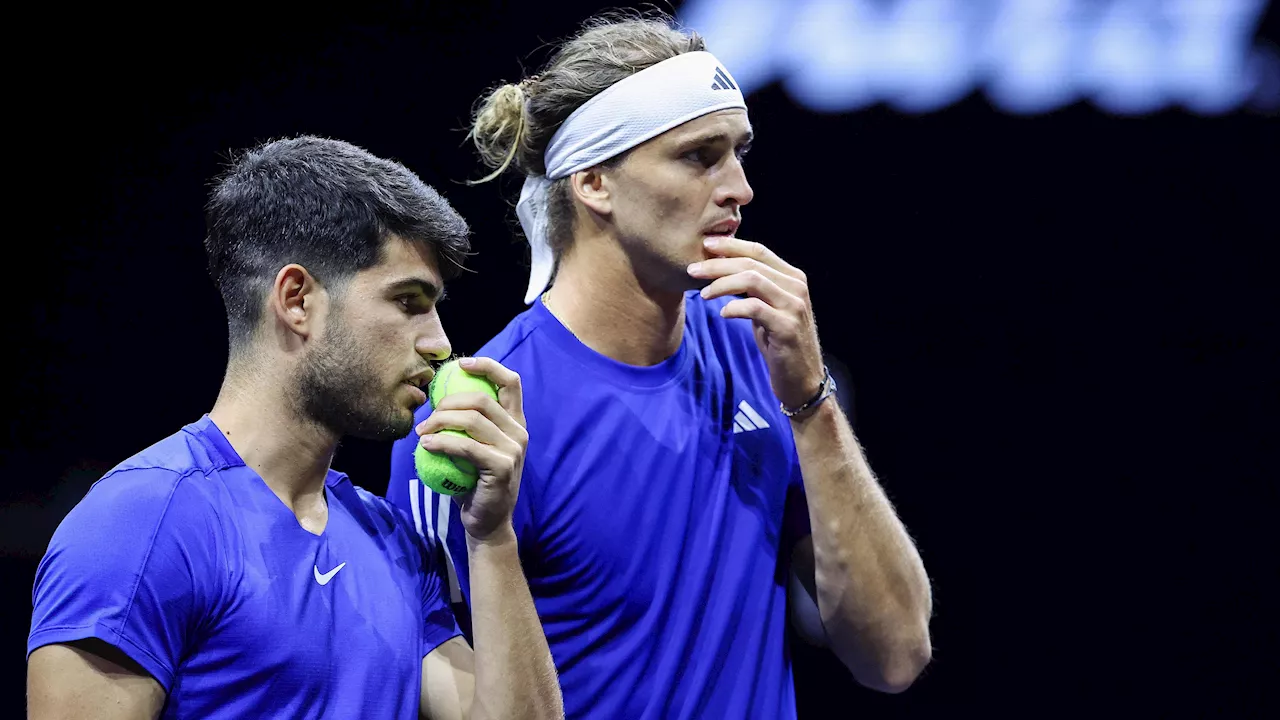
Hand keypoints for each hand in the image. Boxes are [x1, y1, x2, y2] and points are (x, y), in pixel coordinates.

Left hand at [415, 357, 527, 542]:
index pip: (511, 382)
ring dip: (440, 421)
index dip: (488, 366)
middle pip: (482, 399)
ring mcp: (513, 450)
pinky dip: (442, 442)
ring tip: (422, 432)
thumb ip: (468, 425)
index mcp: (515, 423)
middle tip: (428, 415)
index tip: (462, 364)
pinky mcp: (502, 467)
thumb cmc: (474, 483)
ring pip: (472, 420)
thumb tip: (438, 398)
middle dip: (449, 402)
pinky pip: (465, 446)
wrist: (487, 523)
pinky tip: (426, 445)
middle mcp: (519, 432)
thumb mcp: (475, 449)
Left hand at [689, 236, 824, 408]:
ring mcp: (793, 306)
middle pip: (751, 264)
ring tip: (703, 294)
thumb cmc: (779, 342)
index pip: (759, 251)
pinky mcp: (787, 327)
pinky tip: (722, 313)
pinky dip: (734, 307)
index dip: (730, 246)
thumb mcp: (767, 308)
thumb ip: (754, 287)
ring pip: (752, 280)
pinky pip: (754, 308)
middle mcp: (796, 287)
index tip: (705, 245)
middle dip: (718, 264)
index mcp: (792, 277)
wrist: (801, 379)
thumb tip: (721, 266)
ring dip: (722, 284)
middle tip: (692, 270)